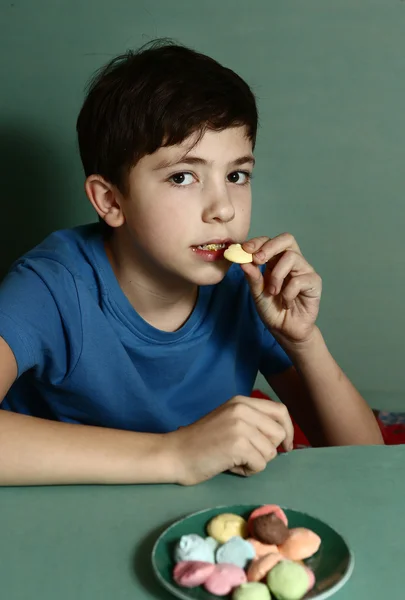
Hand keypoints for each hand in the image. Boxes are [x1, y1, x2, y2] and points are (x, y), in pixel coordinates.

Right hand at [167, 396, 293, 485]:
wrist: (175, 454)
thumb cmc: (202, 443)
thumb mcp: (229, 421)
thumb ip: (253, 422)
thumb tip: (284, 437)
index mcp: (242, 402)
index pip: (280, 411)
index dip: (288, 430)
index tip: (286, 446)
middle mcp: (243, 409)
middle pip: (279, 433)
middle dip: (267, 449)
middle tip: (245, 455)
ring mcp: (240, 426)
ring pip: (271, 452)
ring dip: (256, 462)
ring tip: (234, 460)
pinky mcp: (238, 444)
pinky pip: (260, 465)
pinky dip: (248, 471)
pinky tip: (230, 466)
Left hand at [241, 234, 321, 343]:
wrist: (286, 331)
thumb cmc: (273, 310)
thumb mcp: (257, 293)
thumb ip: (252, 277)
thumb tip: (242, 261)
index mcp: (276, 261)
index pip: (269, 241)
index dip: (257, 242)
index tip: (245, 250)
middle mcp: (292, 262)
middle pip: (286, 239)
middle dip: (270, 247)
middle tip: (258, 260)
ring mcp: (305, 270)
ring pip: (291, 257)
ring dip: (277, 276)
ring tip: (273, 293)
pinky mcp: (314, 282)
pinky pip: (299, 280)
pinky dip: (287, 293)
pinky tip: (286, 303)